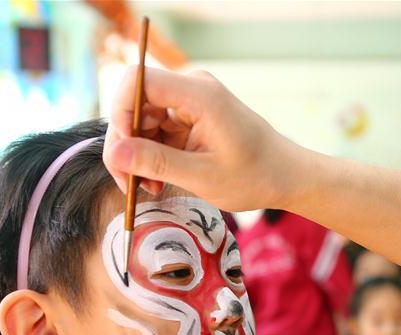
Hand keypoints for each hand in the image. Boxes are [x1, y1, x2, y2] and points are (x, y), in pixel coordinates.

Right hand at [103, 67, 317, 211]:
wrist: (286, 176)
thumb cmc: (255, 177)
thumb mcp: (203, 177)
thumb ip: (157, 163)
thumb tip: (114, 153)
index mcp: (199, 95)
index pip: (136, 81)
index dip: (120, 113)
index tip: (123, 152)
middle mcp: (191, 89)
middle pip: (133, 102)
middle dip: (126, 143)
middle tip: (131, 184)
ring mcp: (189, 101)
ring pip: (140, 119)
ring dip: (137, 154)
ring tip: (151, 187)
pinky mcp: (189, 116)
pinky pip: (155, 129)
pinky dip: (151, 154)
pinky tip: (159, 180)